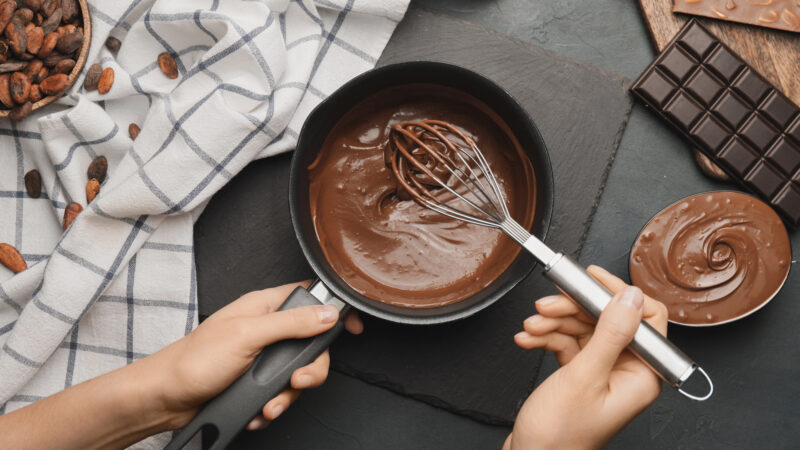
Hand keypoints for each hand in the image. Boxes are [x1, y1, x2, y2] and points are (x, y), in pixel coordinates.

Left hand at [138, 281, 362, 430]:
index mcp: (264, 306)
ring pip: (298, 373)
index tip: (351, 326)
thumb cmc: (194, 361)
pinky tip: (258, 411)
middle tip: (296, 381)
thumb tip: (327, 314)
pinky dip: (273, 405)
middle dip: (309, 369)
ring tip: (270, 406)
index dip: (333, 308)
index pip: (309, 296)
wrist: (166, 399)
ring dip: (288, 395)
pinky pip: (281, 393)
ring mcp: (262, 357)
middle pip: (311, 343)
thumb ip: (291, 323)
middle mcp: (266, 329)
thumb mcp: (248, 335)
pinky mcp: (255, 382)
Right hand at [505, 266, 667, 449]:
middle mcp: (627, 372)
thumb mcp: (584, 377)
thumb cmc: (559, 436)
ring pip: (583, 328)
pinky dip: (546, 338)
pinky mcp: (581, 375)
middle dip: (572, 309)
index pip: (645, 317)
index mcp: (642, 375)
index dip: (617, 294)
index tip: (590, 278)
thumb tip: (630, 297)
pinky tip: (528, 340)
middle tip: (546, 305)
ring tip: (532, 327)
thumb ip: (610, 334)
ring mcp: (603, 373)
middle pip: (607, 318)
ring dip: (553, 323)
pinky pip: (568, 343)